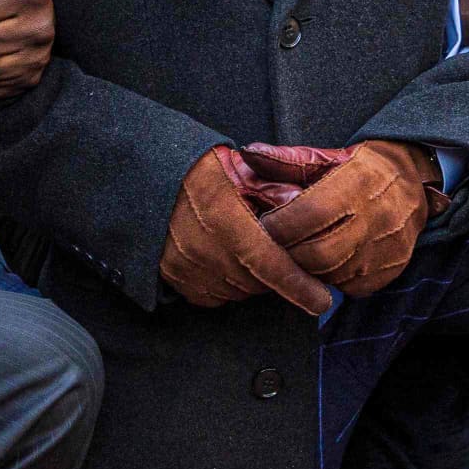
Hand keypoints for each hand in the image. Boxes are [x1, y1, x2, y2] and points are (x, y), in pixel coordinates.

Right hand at [161, 146, 335, 313]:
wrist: (146, 177)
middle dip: (276, 275)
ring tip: (249, 250)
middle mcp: (200, 246)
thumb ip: (274, 189)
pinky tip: (228, 261)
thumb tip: (304, 208)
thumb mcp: (240, 168)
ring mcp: (183, 266)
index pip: (268, 262)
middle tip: (281, 254)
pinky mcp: (172, 277)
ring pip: (236, 290)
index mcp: (222, 214)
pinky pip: (212, 295)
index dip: (297, 285)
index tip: (322, 301)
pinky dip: (227, 284)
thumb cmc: (198, 168)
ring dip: (251, 279)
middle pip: (254, 281)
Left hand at [257, 140, 442, 297]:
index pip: (310, 214)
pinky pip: (349, 287)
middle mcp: (378, 217)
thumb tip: (249, 153)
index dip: (280, 224)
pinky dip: (330, 278)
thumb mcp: (326, 157)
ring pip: (332, 274)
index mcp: (358, 182)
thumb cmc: (361, 168)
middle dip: (289, 251)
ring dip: (307, 267)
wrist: (412, 182)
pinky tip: (326, 259)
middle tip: (278, 243)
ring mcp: (387, 249)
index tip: (267, 223)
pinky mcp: (390, 271)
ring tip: (300, 248)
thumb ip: (286, 160)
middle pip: (319, 252)